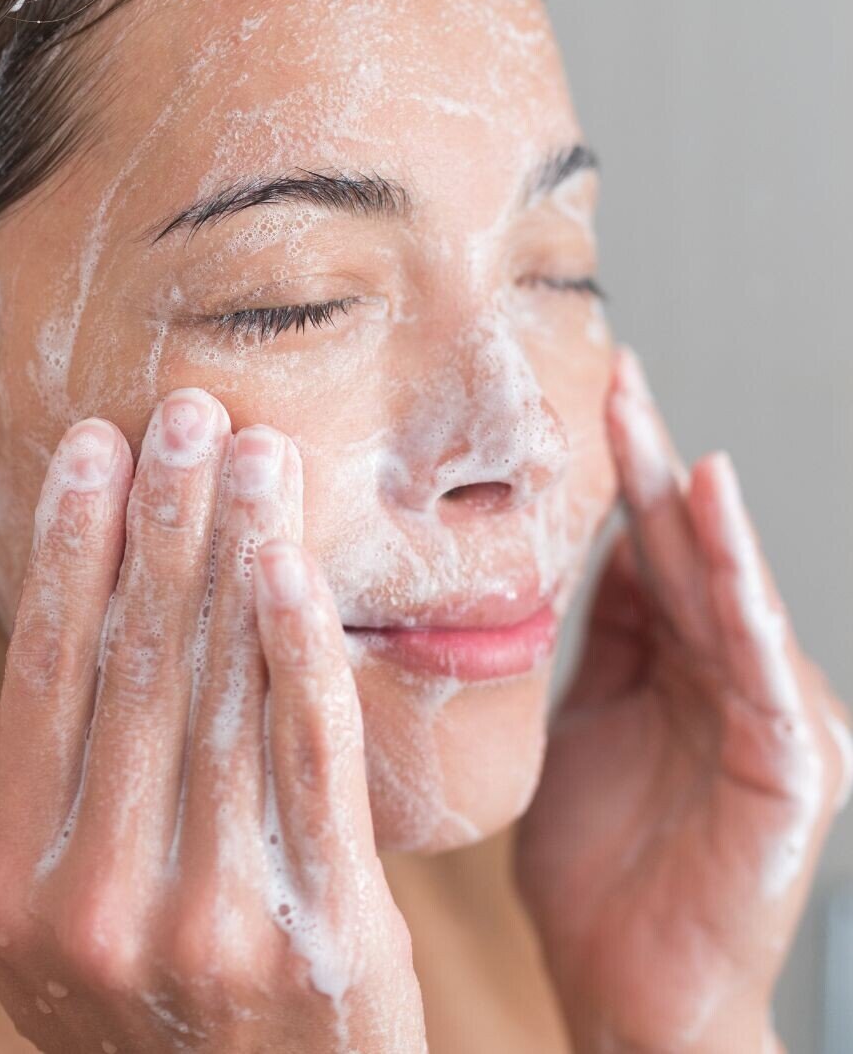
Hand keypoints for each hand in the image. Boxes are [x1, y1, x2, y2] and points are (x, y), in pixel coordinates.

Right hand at [0, 390, 425, 1052]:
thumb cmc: (142, 1024)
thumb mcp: (27, 945)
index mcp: (20, 883)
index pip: (44, 677)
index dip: (68, 551)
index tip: (93, 452)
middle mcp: (104, 891)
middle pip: (138, 662)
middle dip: (163, 522)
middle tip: (185, 413)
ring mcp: (215, 909)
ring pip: (225, 690)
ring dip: (239, 554)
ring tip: (253, 454)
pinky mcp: (323, 920)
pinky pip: (313, 757)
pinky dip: (303, 651)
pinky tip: (295, 564)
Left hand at [513, 345, 851, 1053]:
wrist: (625, 991)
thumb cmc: (598, 871)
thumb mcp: (579, 723)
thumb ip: (595, 642)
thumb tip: (580, 550)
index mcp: (675, 664)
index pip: (646, 550)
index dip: (621, 475)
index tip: (590, 397)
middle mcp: (729, 676)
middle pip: (685, 553)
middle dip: (649, 466)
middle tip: (615, 379)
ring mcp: (767, 717)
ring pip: (728, 593)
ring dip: (698, 512)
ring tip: (659, 432)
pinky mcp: (791, 765)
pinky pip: (760, 664)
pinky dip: (742, 589)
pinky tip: (715, 520)